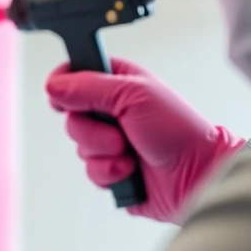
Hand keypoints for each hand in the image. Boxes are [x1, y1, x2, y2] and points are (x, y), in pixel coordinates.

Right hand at [45, 59, 245, 223]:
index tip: (63, 98)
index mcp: (116, 83)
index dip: (63, 86)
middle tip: (119, 131)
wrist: (197, 174)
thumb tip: (53, 87)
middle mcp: (111, 111)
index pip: (74, 76)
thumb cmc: (178, 128)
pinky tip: (130, 170)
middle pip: (71, 116)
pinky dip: (109, 173)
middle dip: (91, 130)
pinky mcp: (111, 170)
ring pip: (79, 147)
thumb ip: (88, 87)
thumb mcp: (133, 94)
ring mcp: (110, 141)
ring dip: (103, 153)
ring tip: (131, 152)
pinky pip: (90, 172)